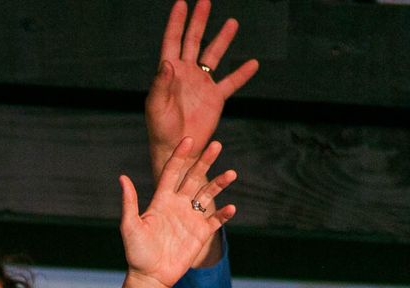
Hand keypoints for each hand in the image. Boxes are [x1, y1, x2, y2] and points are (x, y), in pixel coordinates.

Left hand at [118, 138, 235, 287]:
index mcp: (162, 200)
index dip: (180, 155)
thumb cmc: (137, 254)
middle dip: (205, 161)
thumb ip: (129, 203)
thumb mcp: (130, 227)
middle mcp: (178, 205)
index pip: (173, 172)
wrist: (150, 278)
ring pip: (208, 195)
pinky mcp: (199, 235)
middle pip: (194, 178)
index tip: (189, 140)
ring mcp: (190, 219)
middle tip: (216, 145)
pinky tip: (231, 208)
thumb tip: (123, 178)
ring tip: (231, 173)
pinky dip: (224, 214)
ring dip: (219, 184)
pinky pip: (215, 221)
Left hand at [146, 1, 257, 171]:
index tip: (181, 3)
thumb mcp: (156, 107)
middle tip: (205, 1)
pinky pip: (231, 82)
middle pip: (193, 40)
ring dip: (222, 39)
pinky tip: (253, 63)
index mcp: (170, 72)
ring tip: (232, 22)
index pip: (173, 41)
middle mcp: (186, 73)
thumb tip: (167, 62)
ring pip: (214, 56)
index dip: (177, 22)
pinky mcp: (214, 98)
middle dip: (199, 21)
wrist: (177, 151)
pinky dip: (242, 74)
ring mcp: (201, 84)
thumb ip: (160, 84)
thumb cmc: (161, 131)